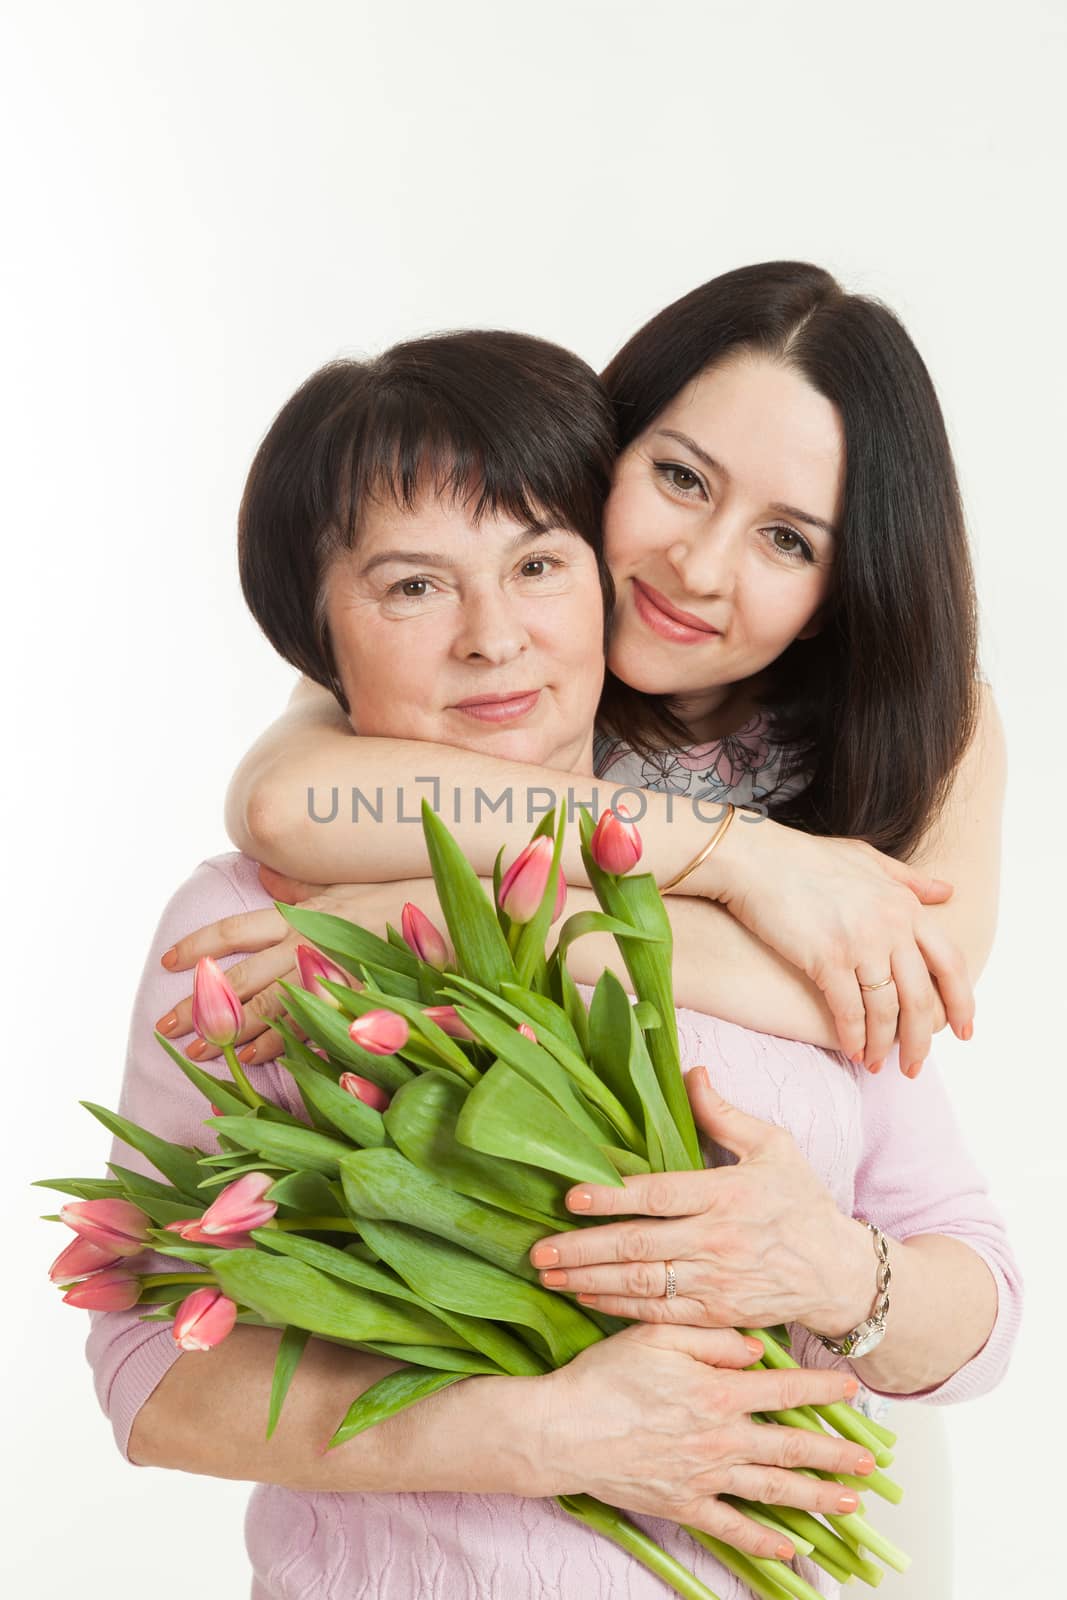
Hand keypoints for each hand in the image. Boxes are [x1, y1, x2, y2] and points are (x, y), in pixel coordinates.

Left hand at [155, 867, 445, 1064]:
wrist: (452, 910)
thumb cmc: (399, 895)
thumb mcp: (343, 882)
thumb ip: (298, 884)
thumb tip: (261, 872)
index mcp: (300, 914)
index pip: (234, 929)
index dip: (197, 946)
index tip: (166, 962)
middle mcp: (306, 942)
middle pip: (239, 976)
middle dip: (198, 1003)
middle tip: (165, 1028)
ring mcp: (329, 972)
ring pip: (267, 1006)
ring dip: (230, 1032)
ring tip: (202, 1051)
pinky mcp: (352, 996)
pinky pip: (307, 1025)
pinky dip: (278, 1044)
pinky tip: (254, 1058)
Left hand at [531, 1066, 861, 1334]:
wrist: (838, 1273)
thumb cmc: (801, 1201)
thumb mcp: (772, 1146)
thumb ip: (723, 1114)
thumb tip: (691, 1072)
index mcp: (727, 1195)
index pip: (660, 1196)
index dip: (613, 1198)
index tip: (571, 1198)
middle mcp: (718, 1241)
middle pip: (639, 1246)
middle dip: (584, 1248)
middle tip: (538, 1249)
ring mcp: (716, 1282)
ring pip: (642, 1284)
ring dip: (590, 1280)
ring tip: (548, 1275)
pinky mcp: (716, 1314)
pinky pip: (659, 1314)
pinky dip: (619, 1309)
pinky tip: (586, 1298)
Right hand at [536, 1322, 875, 1559]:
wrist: (564, 1430)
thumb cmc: (606, 1376)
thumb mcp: (657, 1335)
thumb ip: (711, 1336)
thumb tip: (755, 1349)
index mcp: (718, 1392)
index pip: (784, 1392)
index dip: (821, 1391)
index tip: (851, 1391)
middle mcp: (721, 1439)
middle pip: (791, 1449)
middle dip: (836, 1455)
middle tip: (872, 1462)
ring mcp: (705, 1478)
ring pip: (774, 1492)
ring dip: (817, 1499)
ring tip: (851, 1505)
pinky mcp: (684, 1505)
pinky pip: (733, 1529)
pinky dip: (765, 1542)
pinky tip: (792, 1550)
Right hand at [710, 815, 973, 1074]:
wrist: (755, 859)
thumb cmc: (806, 858)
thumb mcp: (867, 859)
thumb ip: (909, 880)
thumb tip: (947, 891)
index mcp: (905, 905)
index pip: (950, 963)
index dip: (961, 1003)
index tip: (963, 1031)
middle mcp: (890, 926)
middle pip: (921, 998)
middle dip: (921, 1040)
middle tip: (914, 1066)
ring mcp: (860, 943)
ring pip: (887, 1011)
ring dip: (885, 1045)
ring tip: (879, 1065)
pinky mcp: (826, 959)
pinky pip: (849, 1011)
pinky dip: (853, 1037)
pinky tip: (853, 1052)